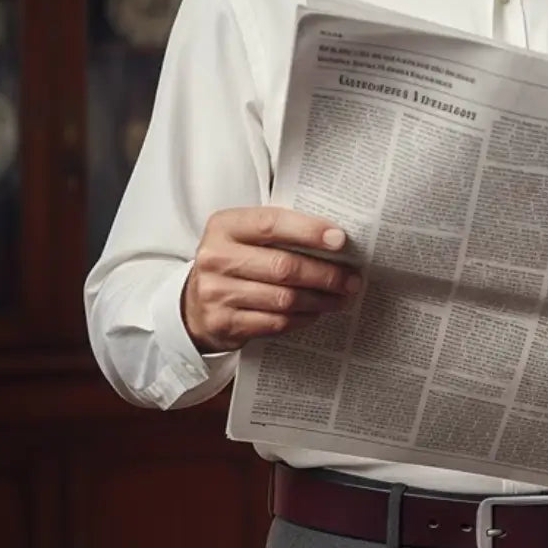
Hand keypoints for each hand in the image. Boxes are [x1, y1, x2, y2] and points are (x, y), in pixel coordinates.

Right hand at [181, 206, 361, 352]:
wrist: (194, 304)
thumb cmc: (234, 262)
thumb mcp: (245, 237)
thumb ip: (280, 231)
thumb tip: (335, 239)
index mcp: (225, 226)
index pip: (271, 224)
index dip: (309, 231)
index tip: (340, 240)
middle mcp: (216, 257)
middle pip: (283, 266)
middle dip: (326, 274)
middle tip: (353, 279)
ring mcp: (217, 293)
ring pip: (283, 298)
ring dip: (320, 299)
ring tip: (342, 297)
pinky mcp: (224, 323)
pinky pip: (276, 322)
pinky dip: (303, 318)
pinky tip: (317, 312)